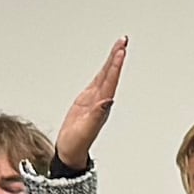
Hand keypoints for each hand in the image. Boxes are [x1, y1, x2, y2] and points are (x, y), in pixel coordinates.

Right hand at [53, 38, 127, 172]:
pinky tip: (106, 65)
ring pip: (105, 76)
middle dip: (117, 57)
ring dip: (112, 61)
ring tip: (119, 46)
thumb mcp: (86, 130)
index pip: (111, 81)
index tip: (120, 51)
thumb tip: (108, 100)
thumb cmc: (77, 144)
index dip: (116, 65)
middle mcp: (101, 100)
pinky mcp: (86, 101)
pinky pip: (96, 82)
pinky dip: (103, 71)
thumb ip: (97, 115)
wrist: (70, 153)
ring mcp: (95, 100)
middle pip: (111, 74)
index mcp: (102, 106)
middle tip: (123, 41)